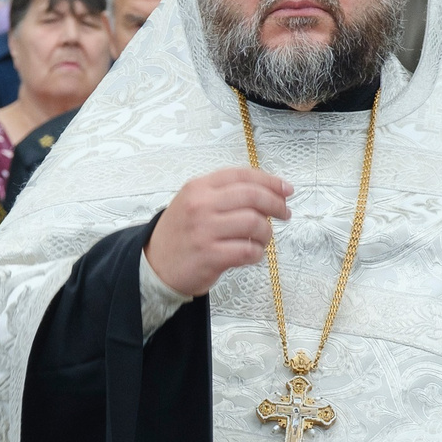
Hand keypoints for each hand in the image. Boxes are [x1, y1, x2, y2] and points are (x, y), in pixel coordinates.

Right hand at [145, 168, 293, 297]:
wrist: (154, 266)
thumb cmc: (180, 235)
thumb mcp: (193, 203)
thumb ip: (224, 194)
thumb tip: (267, 194)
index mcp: (199, 187)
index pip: (242, 176)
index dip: (270, 181)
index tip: (286, 189)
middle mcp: (201, 205)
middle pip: (253, 197)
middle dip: (276, 204)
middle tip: (285, 213)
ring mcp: (205, 230)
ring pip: (254, 223)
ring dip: (266, 233)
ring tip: (262, 239)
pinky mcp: (210, 255)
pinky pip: (247, 250)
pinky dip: (257, 253)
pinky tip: (253, 254)